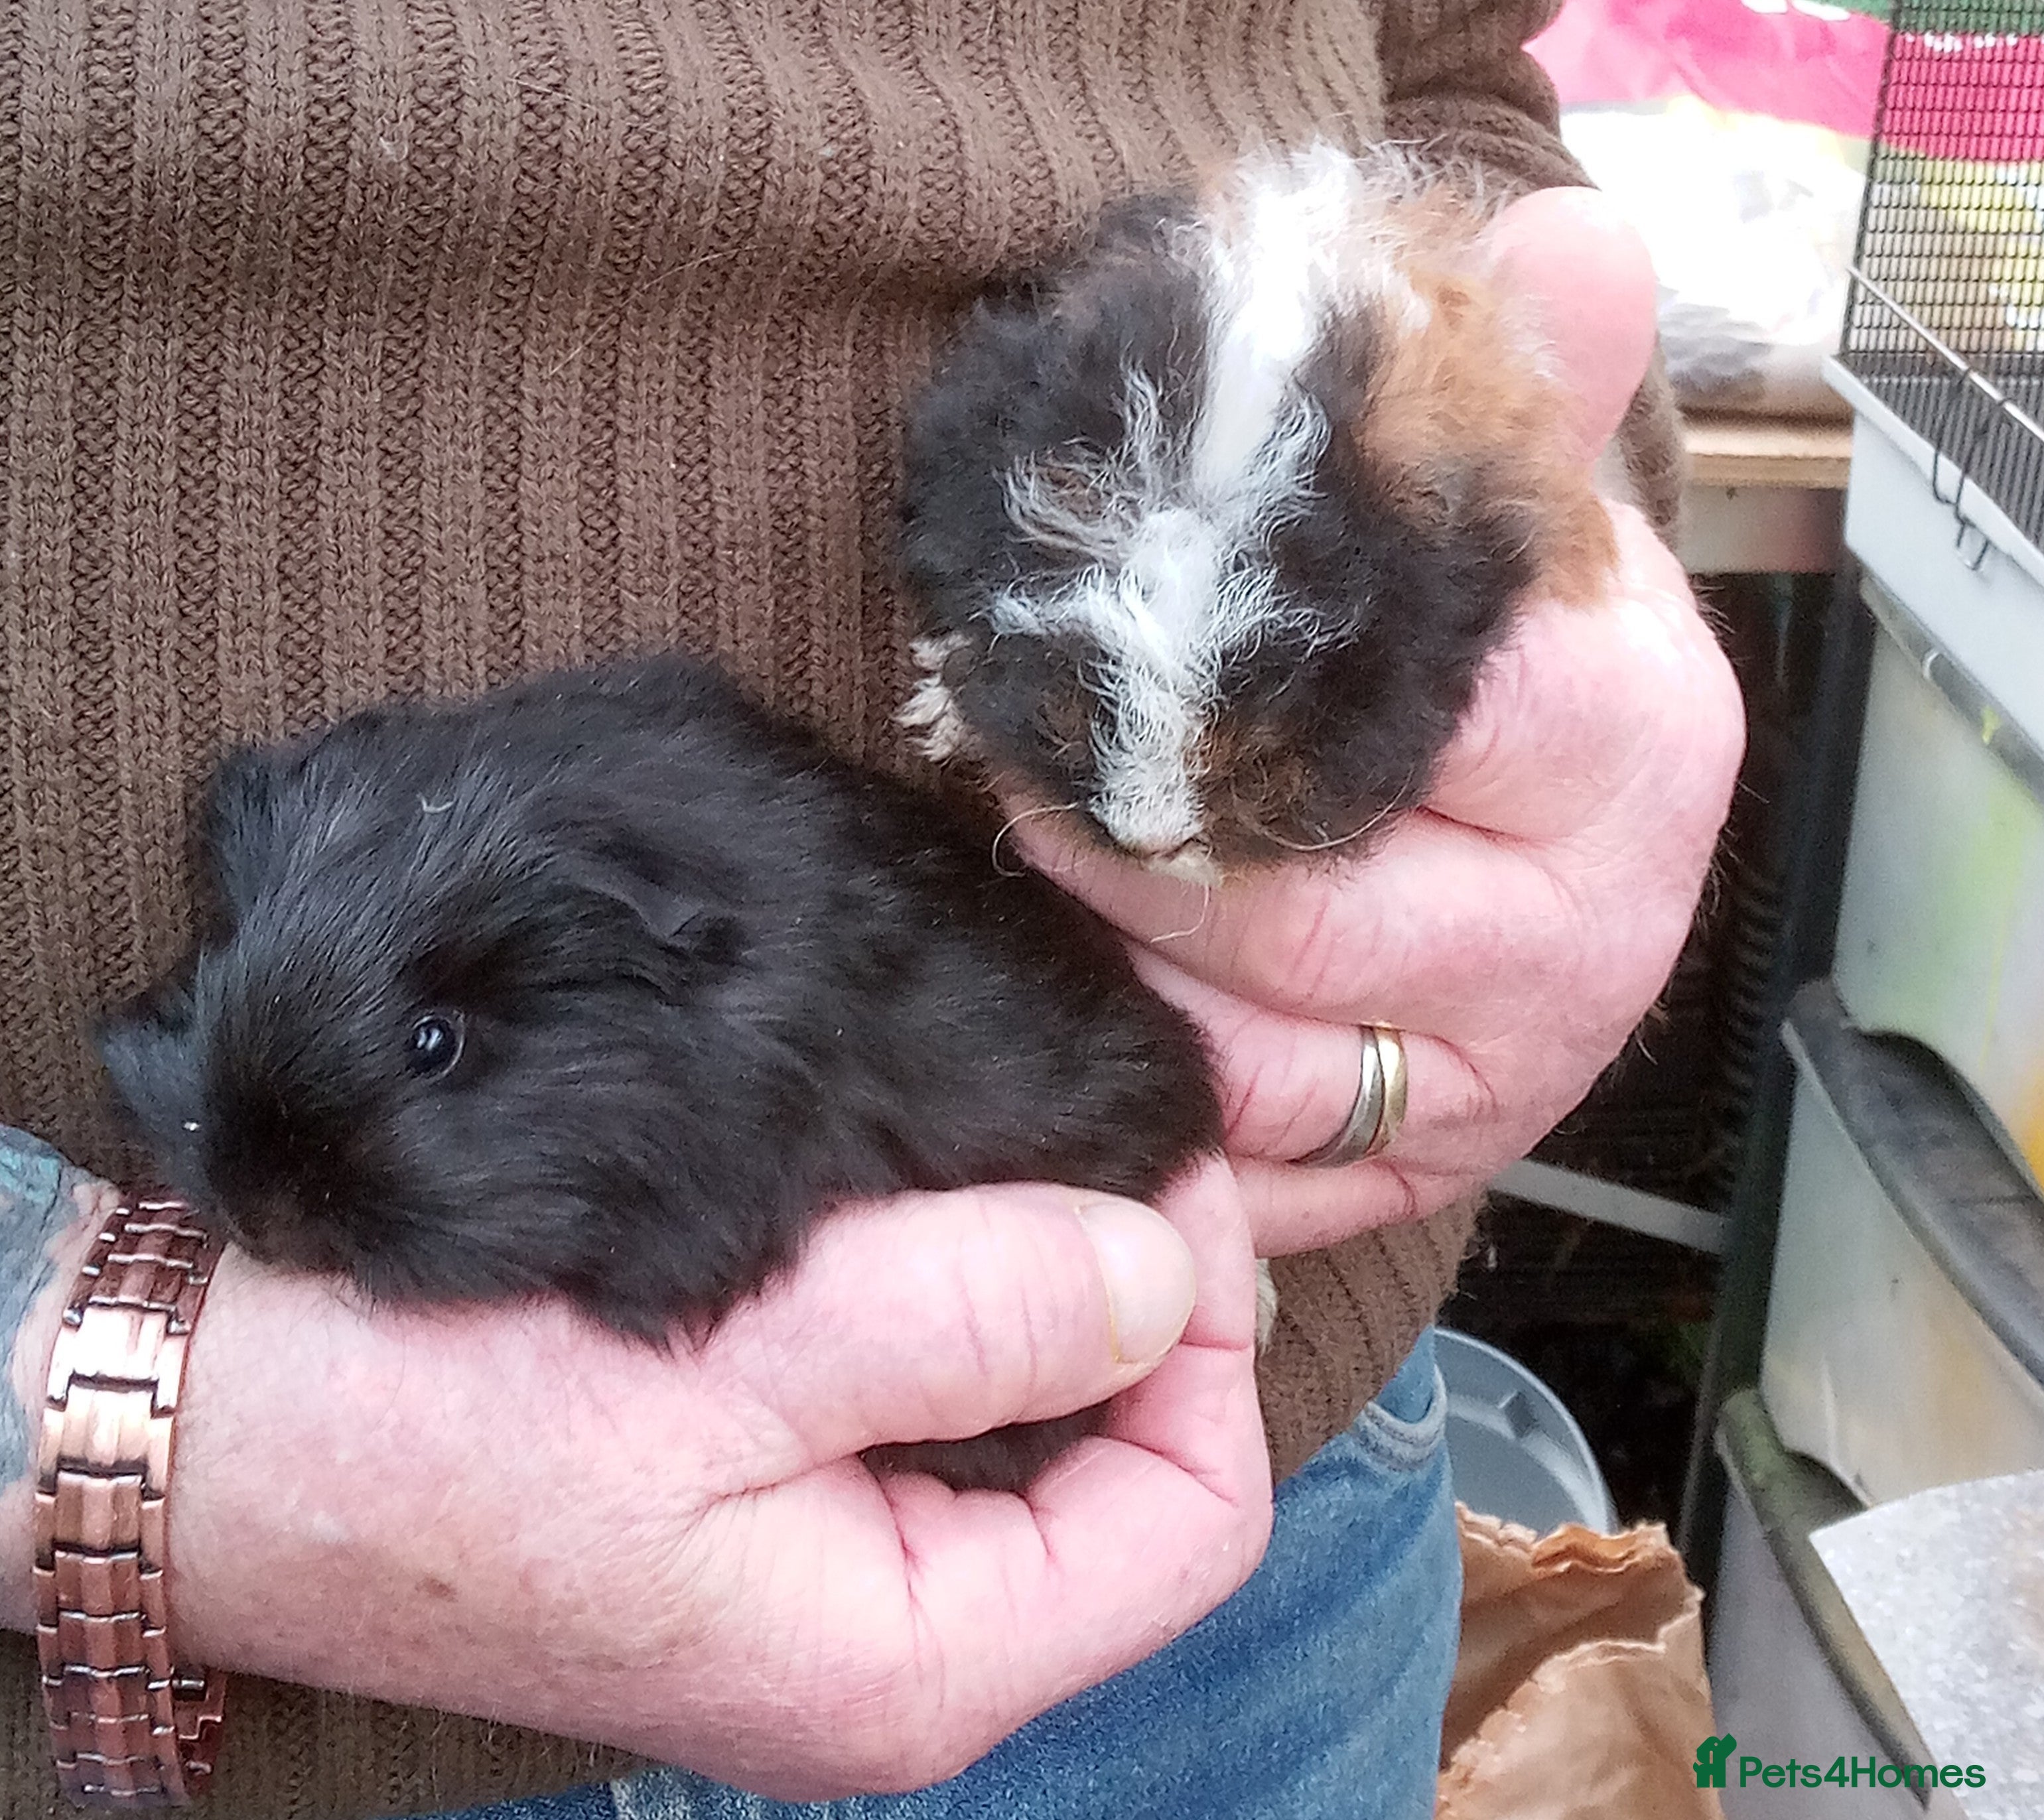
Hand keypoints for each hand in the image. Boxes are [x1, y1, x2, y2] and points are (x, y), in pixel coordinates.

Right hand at [3, 1160, 1268, 1799]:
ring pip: (1035, 1439)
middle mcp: (887, 1651)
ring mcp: (828, 1587)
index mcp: (908, 1662)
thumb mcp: (730, 1359)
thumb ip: (971, 1317)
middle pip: (1130, 1478)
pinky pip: (931, 1417)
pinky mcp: (769, 1519)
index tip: (1162, 1179)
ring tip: (1015, 1161)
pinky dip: (956, 1314)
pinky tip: (921, 1219)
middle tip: (1099, 1146)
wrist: (215, 1437)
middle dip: (1142, 1308)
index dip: (1209, 1335)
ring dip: (1046, 1297)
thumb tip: (1166, 1272)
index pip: (1193, 1514)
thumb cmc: (435, 1422)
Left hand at [1012, 190, 1745, 1254]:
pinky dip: (1161, 1099)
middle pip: (1299, 914)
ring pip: (1260, 1059)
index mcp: (1623, 736)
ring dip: (1120, 978)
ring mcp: (1514, 1064)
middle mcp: (1592, 923)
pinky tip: (1089, 1020)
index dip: (1217, 697)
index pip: (1399, 717)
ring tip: (1032, 884)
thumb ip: (1518, 388)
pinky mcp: (1438, 1155)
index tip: (1101, 656)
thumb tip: (1570, 246)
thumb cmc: (1510, 660)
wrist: (1568, 835)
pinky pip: (1264, 1161)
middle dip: (1126, 854)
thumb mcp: (1527, 516)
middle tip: (1009, 778)